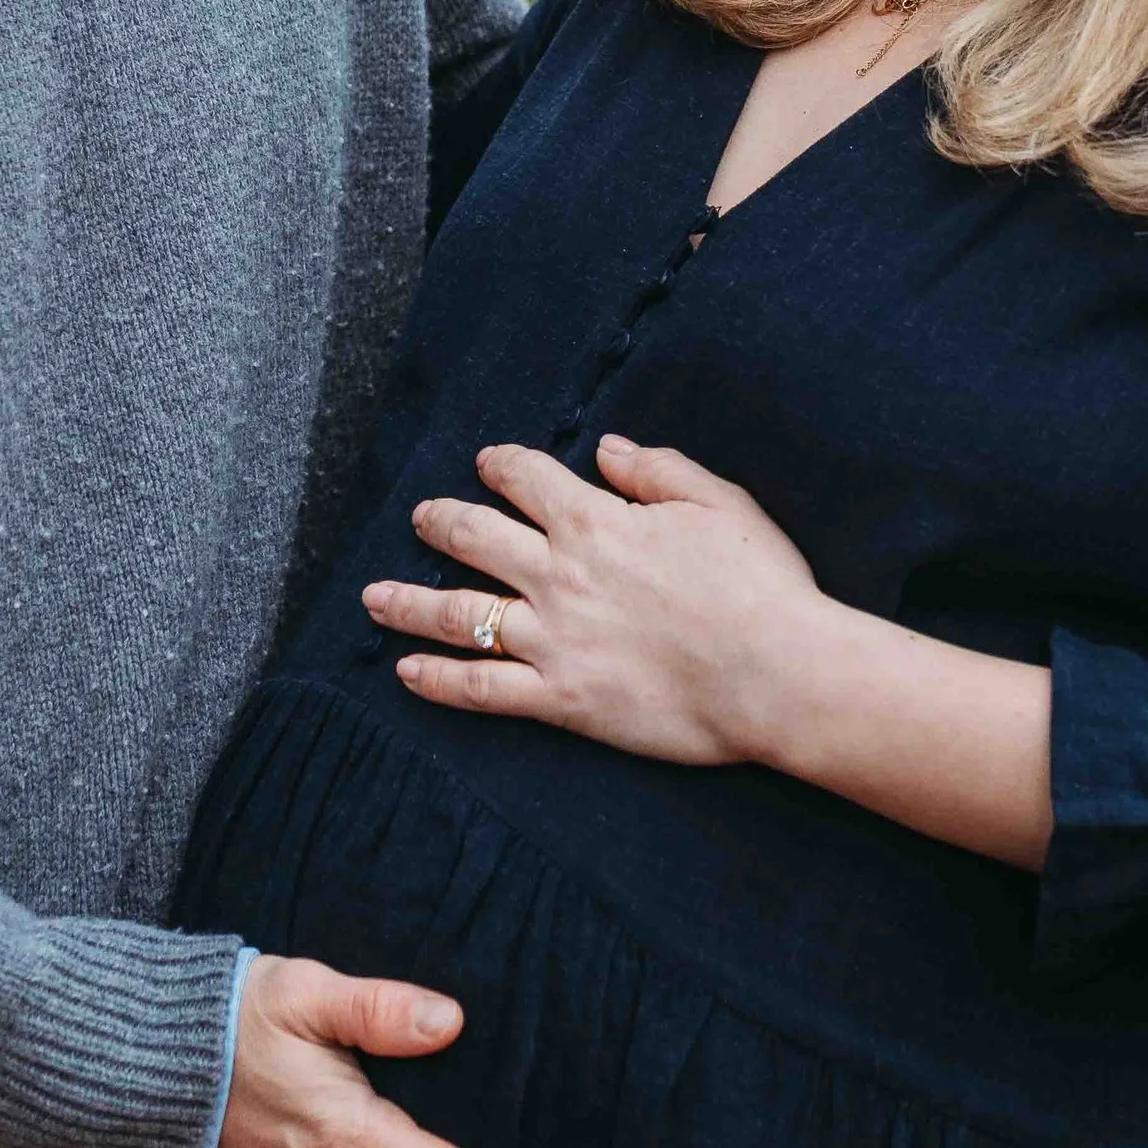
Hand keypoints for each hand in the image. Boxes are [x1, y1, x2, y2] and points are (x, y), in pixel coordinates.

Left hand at [364, 435, 829, 766]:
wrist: (775, 672)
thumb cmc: (760, 586)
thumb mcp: (718, 504)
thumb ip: (658, 470)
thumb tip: (607, 449)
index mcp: (596, 521)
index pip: (527, 479)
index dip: (500, 465)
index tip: (486, 463)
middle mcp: (559, 574)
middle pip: (473, 538)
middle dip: (440, 522)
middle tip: (421, 517)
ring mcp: (552, 639)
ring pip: (458, 615)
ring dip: (408, 602)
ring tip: (373, 597)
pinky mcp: (560, 698)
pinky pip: (482, 689)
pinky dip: (438, 681)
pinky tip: (405, 674)